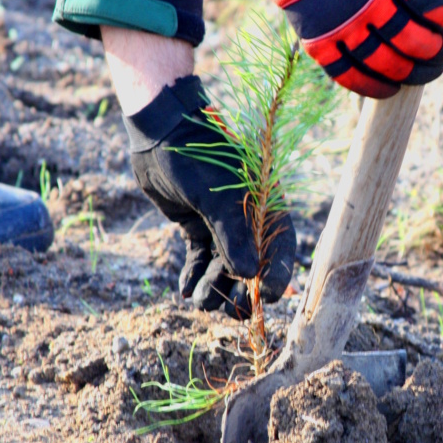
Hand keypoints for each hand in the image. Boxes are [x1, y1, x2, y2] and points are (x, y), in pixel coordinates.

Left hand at [126, 77, 295, 317]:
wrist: (162, 130)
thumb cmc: (198, 157)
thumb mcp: (216, 198)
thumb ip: (232, 237)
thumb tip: (248, 276)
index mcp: (265, 206)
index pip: (280, 248)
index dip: (278, 275)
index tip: (268, 299)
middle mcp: (248, 218)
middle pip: (252, 265)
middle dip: (242, 291)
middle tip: (232, 312)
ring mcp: (222, 223)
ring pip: (224, 267)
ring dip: (214, 287)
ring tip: (199, 300)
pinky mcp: (198, 225)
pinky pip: (201, 259)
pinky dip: (194, 276)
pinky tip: (185, 289)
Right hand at [218, 0, 442, 98]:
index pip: (439, 10)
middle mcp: (371, 7)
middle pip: (420, 45)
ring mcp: (344, 30)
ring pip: (393, 68)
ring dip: (419, 73)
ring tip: (431, 66)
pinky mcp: (321, 45)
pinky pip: (354, 79)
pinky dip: (378, 88)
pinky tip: (395, 86)